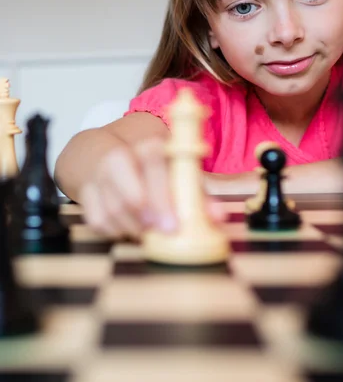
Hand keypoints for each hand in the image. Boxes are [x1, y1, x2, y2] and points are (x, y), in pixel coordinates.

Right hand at [79, 139, 224, 238]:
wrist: (102, 153)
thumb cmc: (150, 168)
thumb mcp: (177, 172)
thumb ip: (198, 193)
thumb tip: (218, 217)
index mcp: (149, 148)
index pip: (154, 167)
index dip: (162, 199)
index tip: (172, 226)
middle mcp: (119, 158)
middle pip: (131, 196)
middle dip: (148, 220)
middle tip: (160, 234)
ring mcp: (98, 176)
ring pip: (113, 212)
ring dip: (133, 229)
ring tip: (146, 232)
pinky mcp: (85, 193)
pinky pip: (98, 222)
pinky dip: (115, 231)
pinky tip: (127, 228)